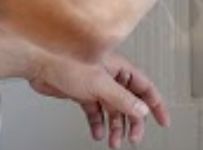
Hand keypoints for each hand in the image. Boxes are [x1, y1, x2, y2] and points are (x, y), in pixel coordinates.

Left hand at [27, 51, 169, 147]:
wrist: (39, 63)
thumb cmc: (65, 62)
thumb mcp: (100, 84)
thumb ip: (122, 98)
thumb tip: (141, 109)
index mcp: (120, 69)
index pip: (145, 88)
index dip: (156, 105)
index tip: (163, 120)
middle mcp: (111, 77)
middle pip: (129, 103)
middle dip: (133, 122)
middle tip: (134, 138)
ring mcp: (96, 85)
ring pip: (112, 110)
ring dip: (115, 127)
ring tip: (114, 141)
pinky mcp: (83, 93)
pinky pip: (95, 112)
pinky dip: (98, 123)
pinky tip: (97, 133)